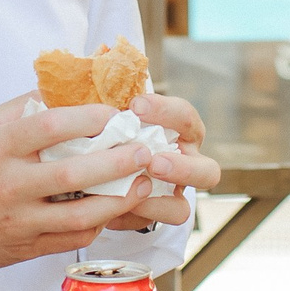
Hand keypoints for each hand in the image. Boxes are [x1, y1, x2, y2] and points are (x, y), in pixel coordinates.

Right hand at [0, 96, 161, 275]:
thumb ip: (20, 109)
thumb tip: (61, 89)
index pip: (49, 127)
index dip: (88, 118)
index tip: (114, 113)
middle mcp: (9, 184)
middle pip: (73, 172)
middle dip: (117, 160)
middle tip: (145, 149)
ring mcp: (19, 220)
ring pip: (80, 213)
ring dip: (119, 199)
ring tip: (144, 183)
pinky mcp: (26, 246)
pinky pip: (72, 237)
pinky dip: (99, 223)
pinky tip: (115, 208)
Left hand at [96, 93, 216, 231]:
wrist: (98, 169)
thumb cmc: (108, 133)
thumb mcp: (107, 115)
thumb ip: (102, 103)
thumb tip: (82, 67)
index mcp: (179, 132)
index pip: (184, 117)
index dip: (165, 111)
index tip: (135, 105)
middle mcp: (186, 164)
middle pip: (207, 171)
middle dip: (181, 167)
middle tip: (151, 160)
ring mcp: (174, 194)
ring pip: (184, 208)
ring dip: (157, 205)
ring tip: (133, 192)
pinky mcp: (157, 215)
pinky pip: (155, 222)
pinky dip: (133, 215)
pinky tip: (107, 209)